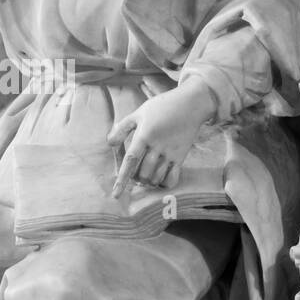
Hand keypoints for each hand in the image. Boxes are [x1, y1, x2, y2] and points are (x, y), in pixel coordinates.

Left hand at [107, 78, 215, 195]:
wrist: (190, 104)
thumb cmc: (161, 107)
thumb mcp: (139, 113)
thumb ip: (122, 128)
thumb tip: (109, 144)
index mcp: (144, 135)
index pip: (130, 161)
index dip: (122, 179)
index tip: (116, 195)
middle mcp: (157, 146)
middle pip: (142, 173)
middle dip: (135, 178)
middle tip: (134, 173)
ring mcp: (170, 153)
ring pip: (155, 178)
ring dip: (147, 181)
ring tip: (144, 176)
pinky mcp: (181, 157)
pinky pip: (172, 178)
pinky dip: (163, 183)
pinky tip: (158, 179)